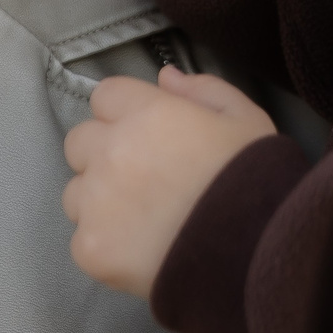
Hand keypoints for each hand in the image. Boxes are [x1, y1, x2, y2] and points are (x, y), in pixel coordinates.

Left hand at [63, 66, 278, 298]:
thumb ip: (204, 90)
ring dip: (99, 201)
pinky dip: (104, 244)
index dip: (125, 113)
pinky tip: (140, 251)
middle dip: (103, 154)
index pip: (105, 97)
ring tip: (142, 221)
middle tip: (142, 179)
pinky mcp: (91, 249)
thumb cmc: (256, 182)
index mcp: (146, 113)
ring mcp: (96, 202)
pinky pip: (81, 239)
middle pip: (80, 141)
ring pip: (76, 192)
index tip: (146, 135)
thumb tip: (165, 77)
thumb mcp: (245, 119)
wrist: (256, 255)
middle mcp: (111, 151)